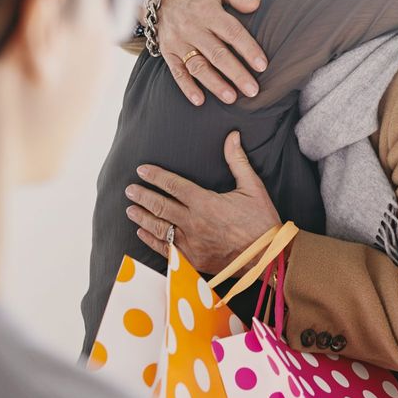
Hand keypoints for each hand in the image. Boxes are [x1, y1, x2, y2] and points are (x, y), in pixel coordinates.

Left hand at [125, 131, 280, 273]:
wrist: (268, 257)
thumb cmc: (261, 221)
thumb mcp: (253, 187)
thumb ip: (238, 161)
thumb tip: (232, 136)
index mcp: (206, 202)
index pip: (173, 185)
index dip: (156, 176)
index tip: (142, 170)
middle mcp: (193, 223)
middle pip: (160, 206)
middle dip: (142, 196)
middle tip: (130, 189)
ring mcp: (191, 244)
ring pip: (158, 228)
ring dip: (142, 217)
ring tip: (130, 209)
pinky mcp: (192, 261)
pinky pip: (165, 250)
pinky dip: (151, 240)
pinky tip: (142, 233)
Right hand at [152, 0, 266, 105]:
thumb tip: (257, 4)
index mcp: (209, 12)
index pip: (232, 32)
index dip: (248, 49)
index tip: (262, 65)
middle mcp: (194, 28)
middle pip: (217, 54)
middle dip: (236, 73)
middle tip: (252, 91)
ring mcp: (179, 42)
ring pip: (198, 66)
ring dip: (215, 84)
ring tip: (232, 98)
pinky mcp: (168, 52)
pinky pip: (177, 72)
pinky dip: (187, 87)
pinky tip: (200, 100)